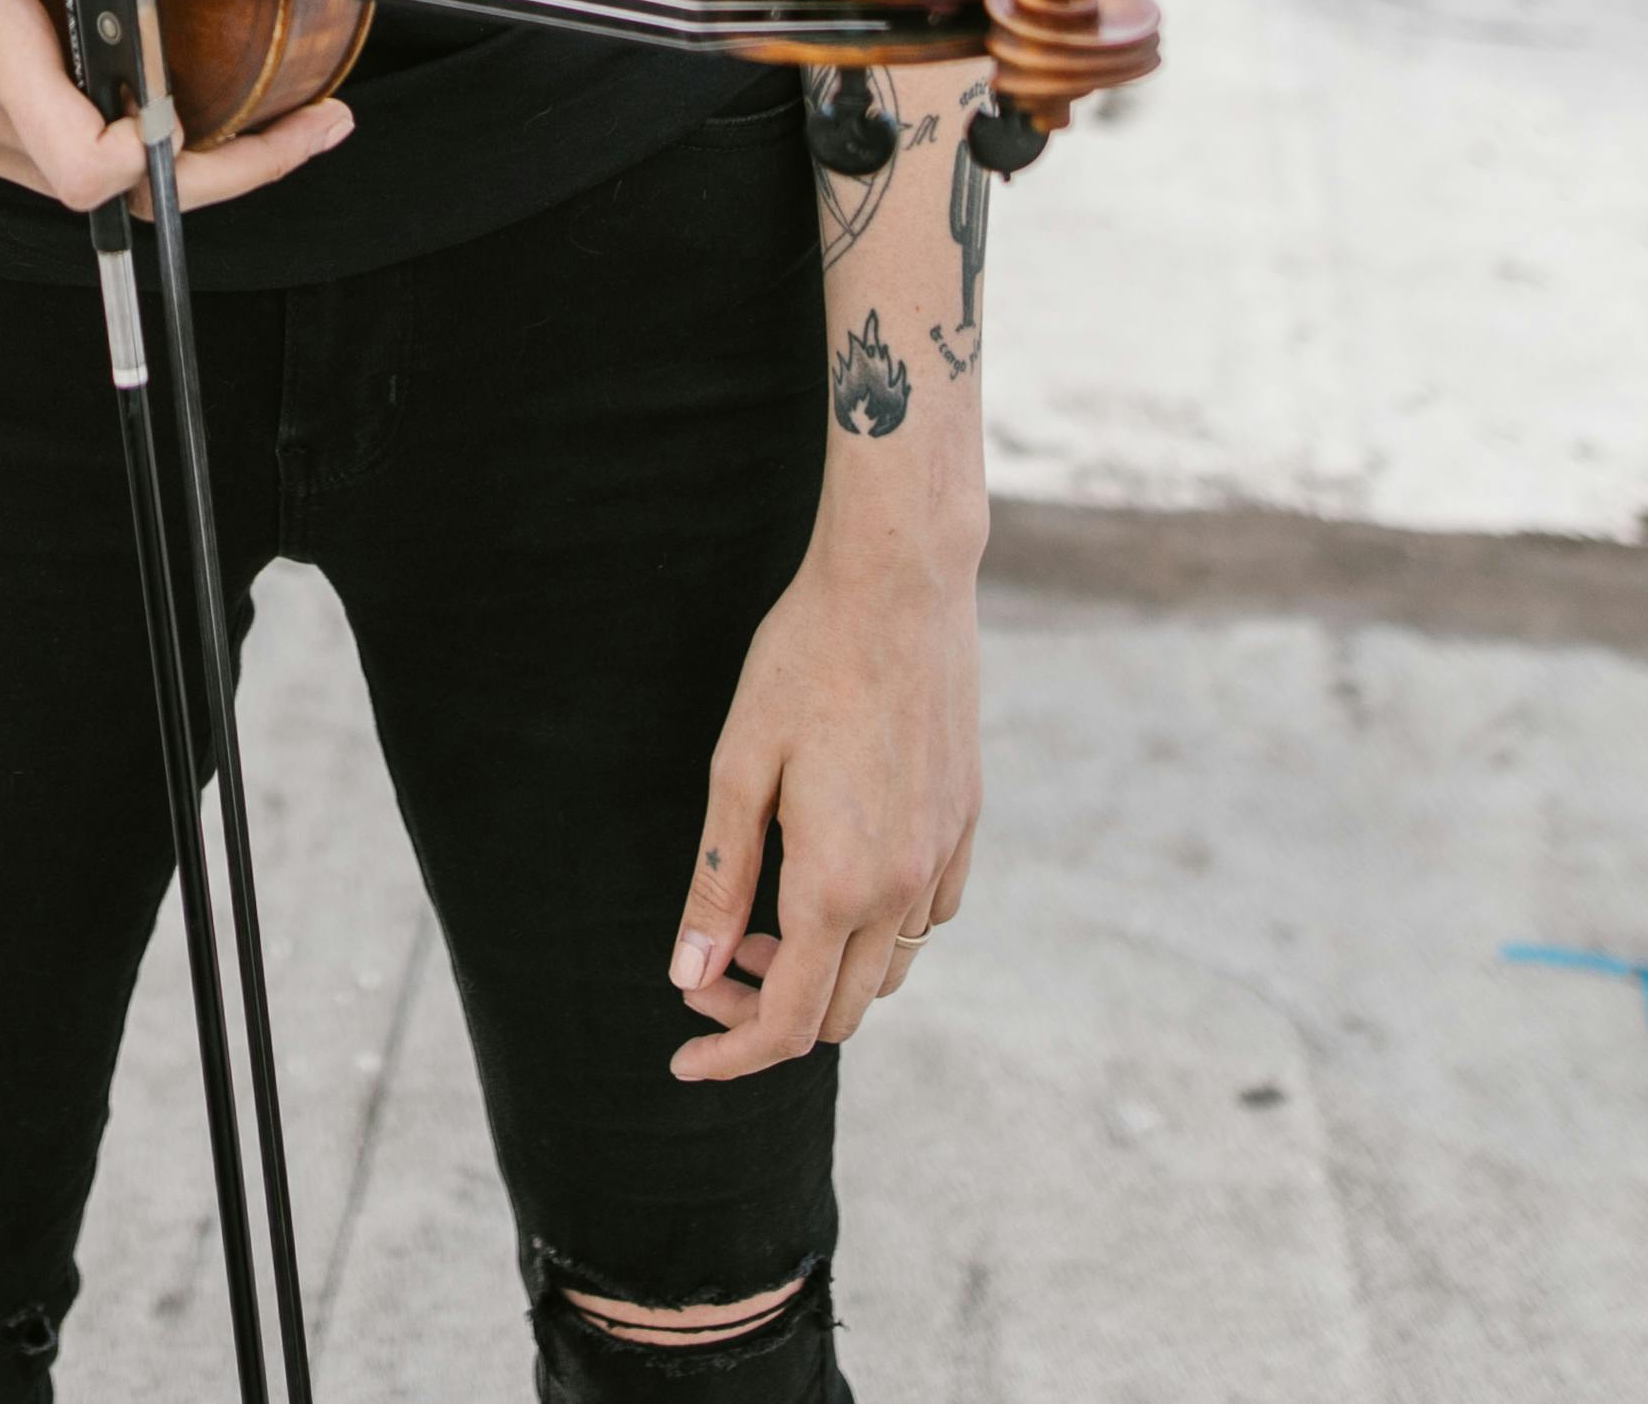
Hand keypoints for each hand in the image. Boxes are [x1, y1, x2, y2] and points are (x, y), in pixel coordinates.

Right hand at [0, 0, 353, 212]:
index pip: (103, 168)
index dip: (197, 163)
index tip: (269, 121)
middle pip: (114, 191)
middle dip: (222, 170)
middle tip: (311, 129)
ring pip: (64, 180)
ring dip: (142, 155)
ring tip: (219, 107)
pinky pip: (14, 160)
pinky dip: (70, 136)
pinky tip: (92, 80)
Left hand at [665, 525, 982, 1080]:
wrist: (901, 586)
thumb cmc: (804, 663)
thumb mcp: (739, 769)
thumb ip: (718, 882)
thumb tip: (690, 977)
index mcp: (837, 885)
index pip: (786, 1022)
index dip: (730, 1057)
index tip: (681, 1061)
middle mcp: (902, 888)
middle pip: (838, 1014)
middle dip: (767, 1017)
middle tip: (710, 973)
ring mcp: (942, 857)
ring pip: (887, 972)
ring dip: (823, 974)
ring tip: (761, 924)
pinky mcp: (966, 823)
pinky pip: (928, 917)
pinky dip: (875, 932)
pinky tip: (831, 882)